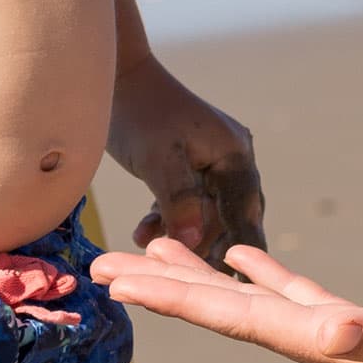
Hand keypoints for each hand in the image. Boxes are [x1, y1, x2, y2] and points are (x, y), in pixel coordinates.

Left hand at [92, 237, 362, 362]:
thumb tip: (319, 329)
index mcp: (334, 347)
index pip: (237, 319)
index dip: (175, 296)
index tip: (114, 277)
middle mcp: (328, 345)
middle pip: (227, 311)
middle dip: (165, 285)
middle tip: (102, 263)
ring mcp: (343, 336)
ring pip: (252, 300)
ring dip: (202, 275)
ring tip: (155, 247)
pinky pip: (297, 292)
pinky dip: (264, 271)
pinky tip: (243, 253)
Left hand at [104, 54, 264, 268]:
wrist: (117, 77)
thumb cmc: (140, 114)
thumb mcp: (159, 160)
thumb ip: (181, 201)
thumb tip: (197, 242)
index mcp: (235, 155)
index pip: (245, 213)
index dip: (243, 250)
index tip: (239, 285)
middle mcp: (232, 158)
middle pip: (231, 217)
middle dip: (209, 247)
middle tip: (191, 281)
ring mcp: (212, 160)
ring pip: (208, 212)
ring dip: (184, 233)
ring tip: (150, 249)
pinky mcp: (190, 164)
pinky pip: (190, 202)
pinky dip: (171, 219)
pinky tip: (144, 230)